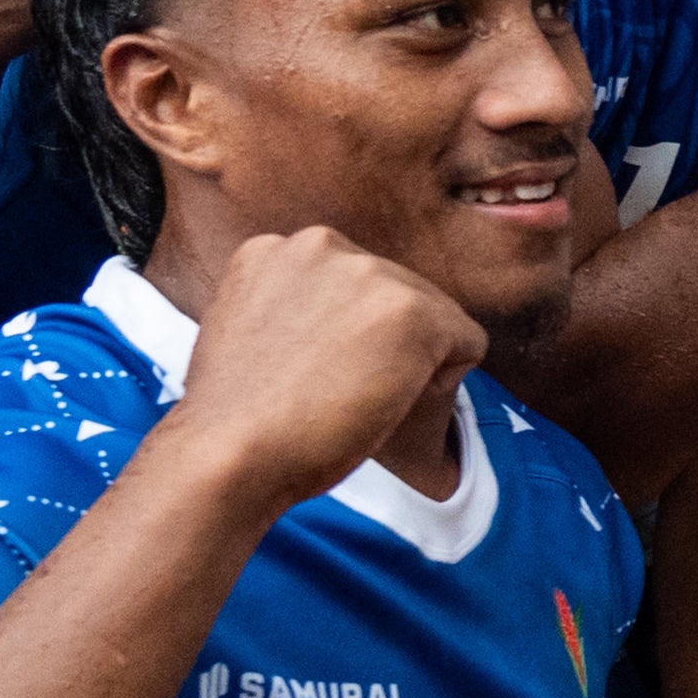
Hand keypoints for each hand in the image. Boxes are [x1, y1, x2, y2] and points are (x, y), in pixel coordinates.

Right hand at [165, 226, 486, 508]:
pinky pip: (468, 342)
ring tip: (352, 393)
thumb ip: (294, 304)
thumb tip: (341, 318)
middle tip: (332, 389)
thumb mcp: (250, 328)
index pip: (351, 284)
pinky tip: (388, 399)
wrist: (229, 453)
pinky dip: (444, 378)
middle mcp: (321, 244)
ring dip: (411, 360)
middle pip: (397, 293)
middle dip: (383, 343)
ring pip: (433, 316)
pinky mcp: (411, 310)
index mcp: (276, 248)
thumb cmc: (238, 416)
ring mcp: (368, 273)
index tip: (307, 370)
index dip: (345, 335)